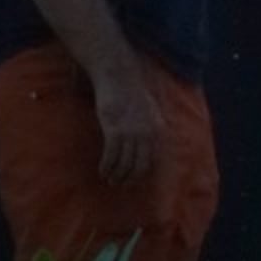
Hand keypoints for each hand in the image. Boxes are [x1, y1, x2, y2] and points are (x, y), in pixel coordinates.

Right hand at [88, 61, 165, 181]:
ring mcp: (132, 132)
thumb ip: (150, 126)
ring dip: (116, 174)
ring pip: (125, 162)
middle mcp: (148, 133)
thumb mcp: (148, 110)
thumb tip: (146, 142)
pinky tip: (102, 171)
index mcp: (158, 128)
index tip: (134, 180)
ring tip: (110, 180)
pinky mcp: (115, 129)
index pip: (152, 158)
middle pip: (140, 164)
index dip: (142, 172)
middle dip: (130, 177)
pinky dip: (107, 166)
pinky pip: (112, 155)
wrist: (119, 77)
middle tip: (120, 184)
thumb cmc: (131, 93)